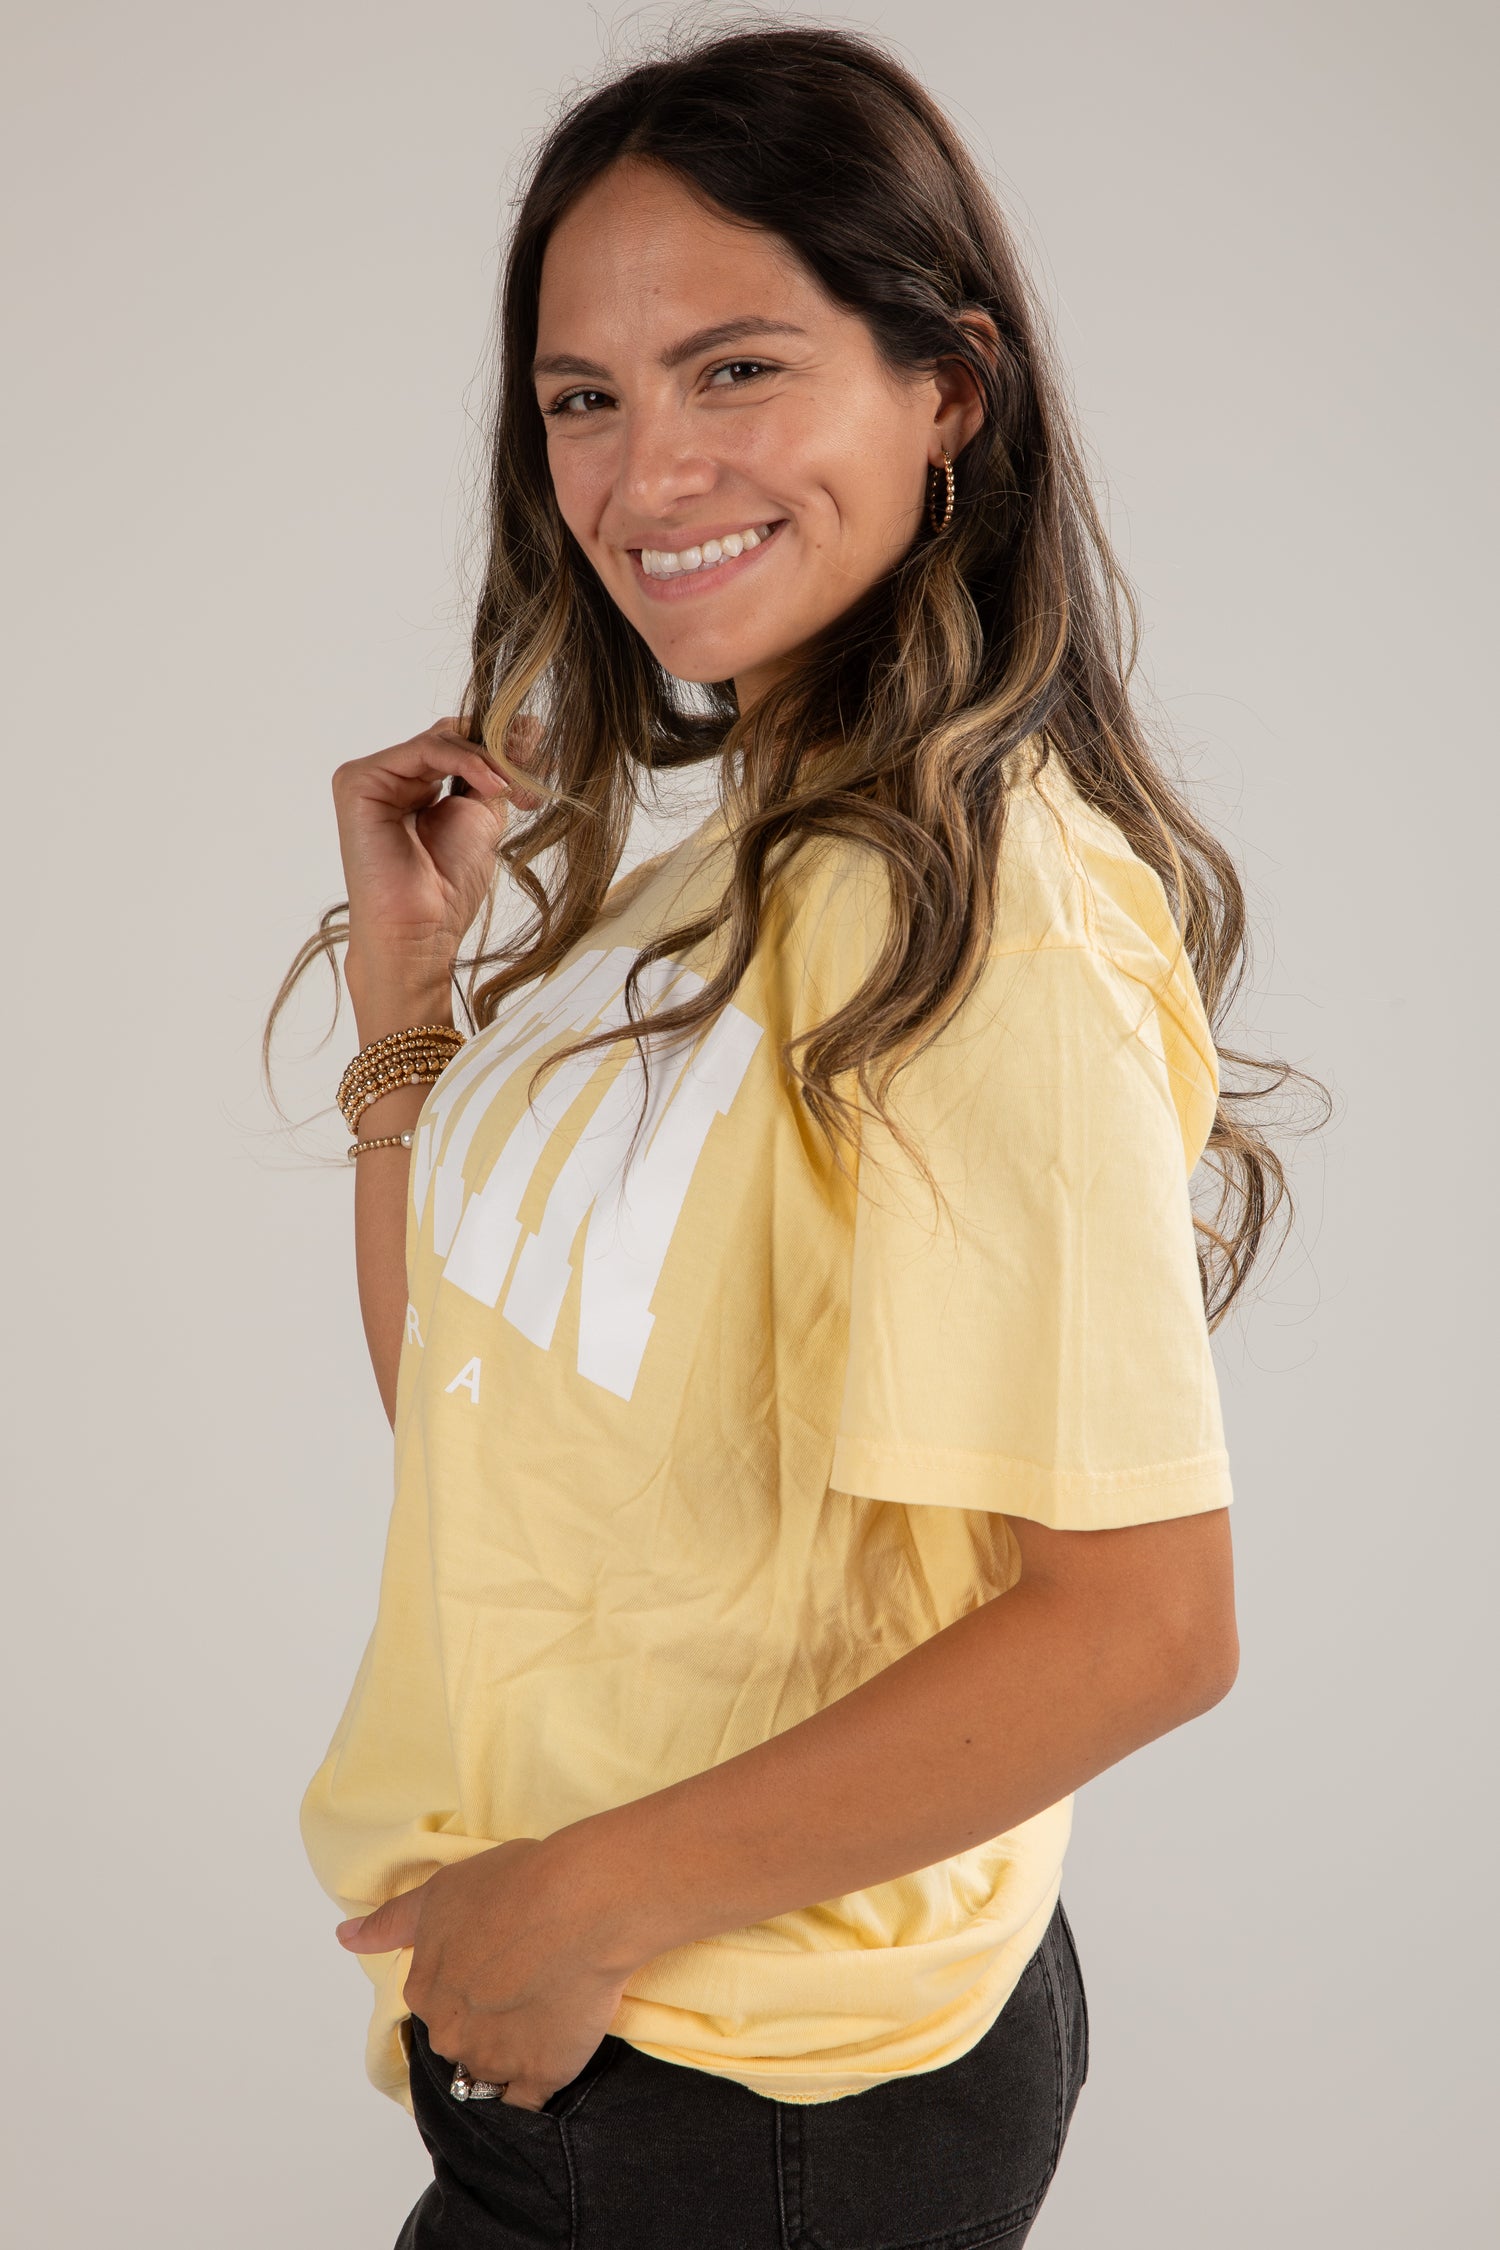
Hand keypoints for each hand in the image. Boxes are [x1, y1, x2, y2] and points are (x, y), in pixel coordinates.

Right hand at [331, 714, 544, 1001]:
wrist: (420, 932)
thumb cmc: (446, 890)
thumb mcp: (483, 819)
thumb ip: (496, 775)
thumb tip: (529, 728)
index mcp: (412, 787)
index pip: (457, 747)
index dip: (500, 749)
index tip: (543, 763)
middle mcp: (389, 779)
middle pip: (449, 738)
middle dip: (499, 751)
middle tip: (535, 775)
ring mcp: (371, 778)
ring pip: (441, 740)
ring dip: (489, 759)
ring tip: (517, 790)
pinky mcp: (359, 781)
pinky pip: (425, 750)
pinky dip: (468, 762)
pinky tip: (495, 786)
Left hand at [335, 1834, 635, 2112]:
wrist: (581, 1905)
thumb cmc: (513, 1885)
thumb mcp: (441, 1890)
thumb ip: (391, 1922)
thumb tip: (343, 1936)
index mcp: (424, 1988)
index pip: (436, 1998)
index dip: (468, 1979)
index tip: (496, 1959)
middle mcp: (450, 2032)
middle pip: (461, 2036)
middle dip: (486, 2018)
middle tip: (524, 1980)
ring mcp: (493, 2060)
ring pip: (493, 2067)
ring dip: (512, 2049)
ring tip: (546, 2010)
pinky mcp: (538, 2077)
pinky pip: (526, 2100)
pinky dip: (531, 2087)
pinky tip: (550, 2055)